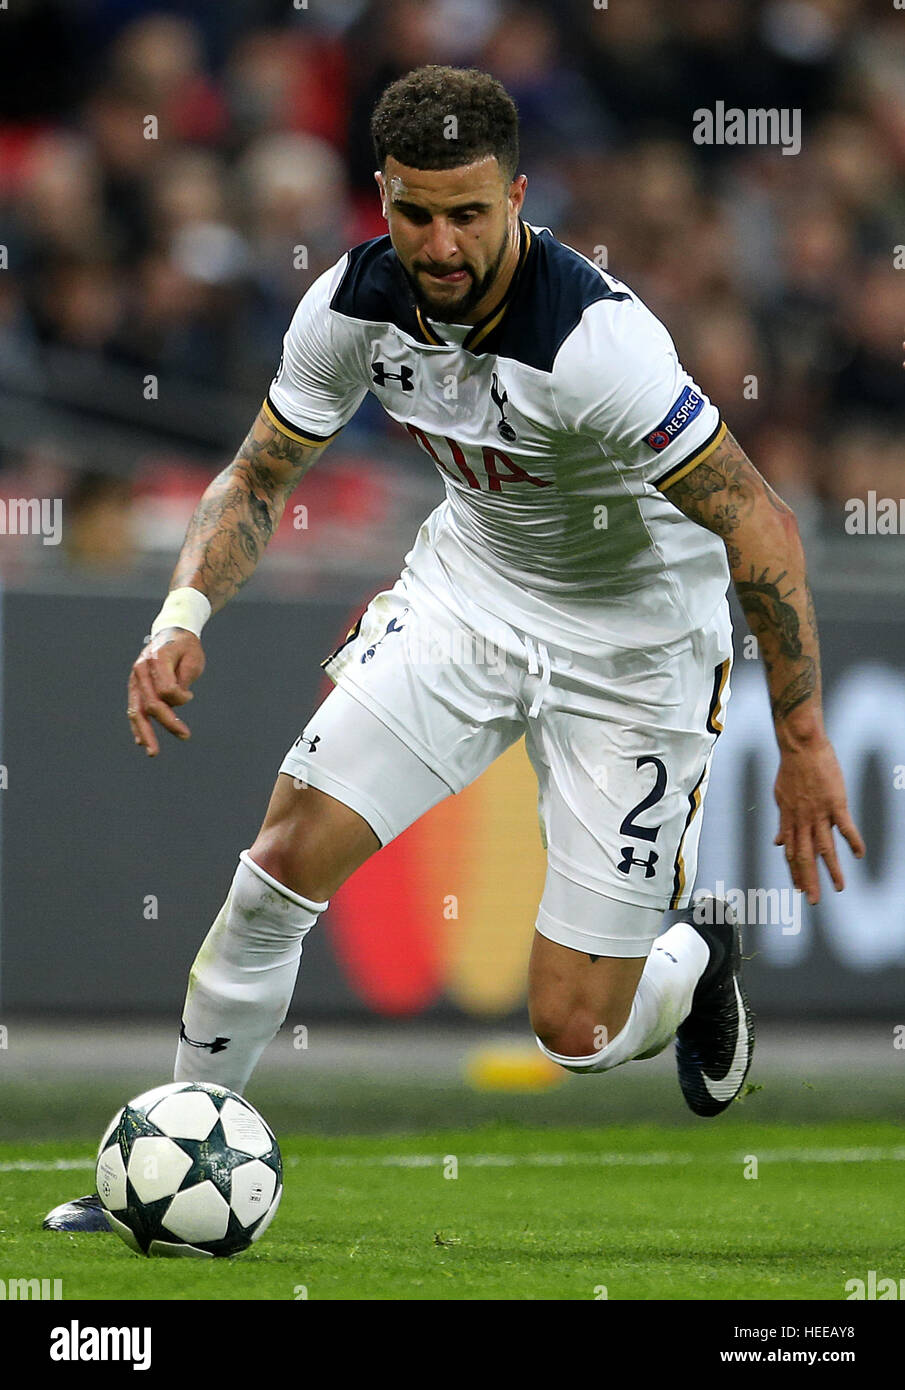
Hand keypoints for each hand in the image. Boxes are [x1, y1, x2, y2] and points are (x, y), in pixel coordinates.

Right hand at [127, 628, 205, 756]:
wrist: (171, 634)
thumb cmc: (186, 647)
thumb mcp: (193, 658)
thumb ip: (184, 679)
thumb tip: (177, 701)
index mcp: (157, 659)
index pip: (166, 689)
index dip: (180, 697)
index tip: (190, 696)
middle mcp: (141, 669)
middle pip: (151, 703)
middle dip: (167, 722)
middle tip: (185, 736)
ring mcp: (135, 679)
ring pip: (138, 710)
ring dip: (146, 732)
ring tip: (153, 752)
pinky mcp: (135, 687)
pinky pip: (134, 709)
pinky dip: (137, 726)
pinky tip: (141, 741)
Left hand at [773, 735, 864, 904]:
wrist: (800, 747)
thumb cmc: (791, 770)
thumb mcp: (780, 797)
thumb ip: (783, 823)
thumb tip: (778, 842)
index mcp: (790, 819)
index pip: (792, 852)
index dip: (794, 872)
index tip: (798, 889)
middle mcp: (802, 820)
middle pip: (805, 856)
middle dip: (809, 880)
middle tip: (814, 900)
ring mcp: (819, 813)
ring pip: (825, 847)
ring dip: (832, 869)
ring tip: (839, 887)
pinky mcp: (835, 803)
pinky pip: (845, 826)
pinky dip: (853, 841)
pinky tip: (859, 855)